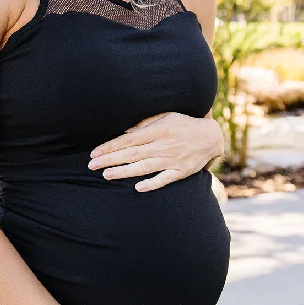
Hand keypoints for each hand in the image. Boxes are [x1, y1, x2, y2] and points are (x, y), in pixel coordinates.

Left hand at [87, 111, 222, 191]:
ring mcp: (172, 160)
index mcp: (158, 130)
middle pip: (132, 154)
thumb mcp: (166, 116)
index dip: (110, 146)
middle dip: (110, 159)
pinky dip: (152, 184)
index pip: (128, 139)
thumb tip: (126, 130)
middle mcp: (163, 145)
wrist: (211, 137)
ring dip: (124, 172)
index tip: (95, 153)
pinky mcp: (181, 172)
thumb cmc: (184, 124)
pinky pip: (164, 180)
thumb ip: (146, 123)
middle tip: (92, 166)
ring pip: (144, 167)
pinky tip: (138, 188)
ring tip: (106, 175)